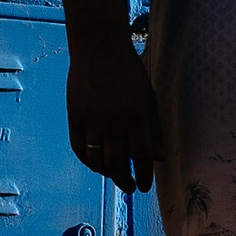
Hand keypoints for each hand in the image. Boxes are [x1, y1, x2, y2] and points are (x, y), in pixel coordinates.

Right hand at [66, 39, 161, 192]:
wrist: (99, 48)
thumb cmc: (129, 72)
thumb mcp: (149, 99)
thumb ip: (154, 129)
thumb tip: (159, 158)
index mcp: (137, 117)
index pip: (141, 157)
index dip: (143, 176)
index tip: (144, 186)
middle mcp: (114, 123)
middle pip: (118, 164)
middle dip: (124, 181)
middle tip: (129, 187)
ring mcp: (92, 121)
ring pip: (97, 160)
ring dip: (106, 174)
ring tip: (113, 176)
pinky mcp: (75, 117)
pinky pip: (80, 148)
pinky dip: (88, 161)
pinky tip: (95, 164)